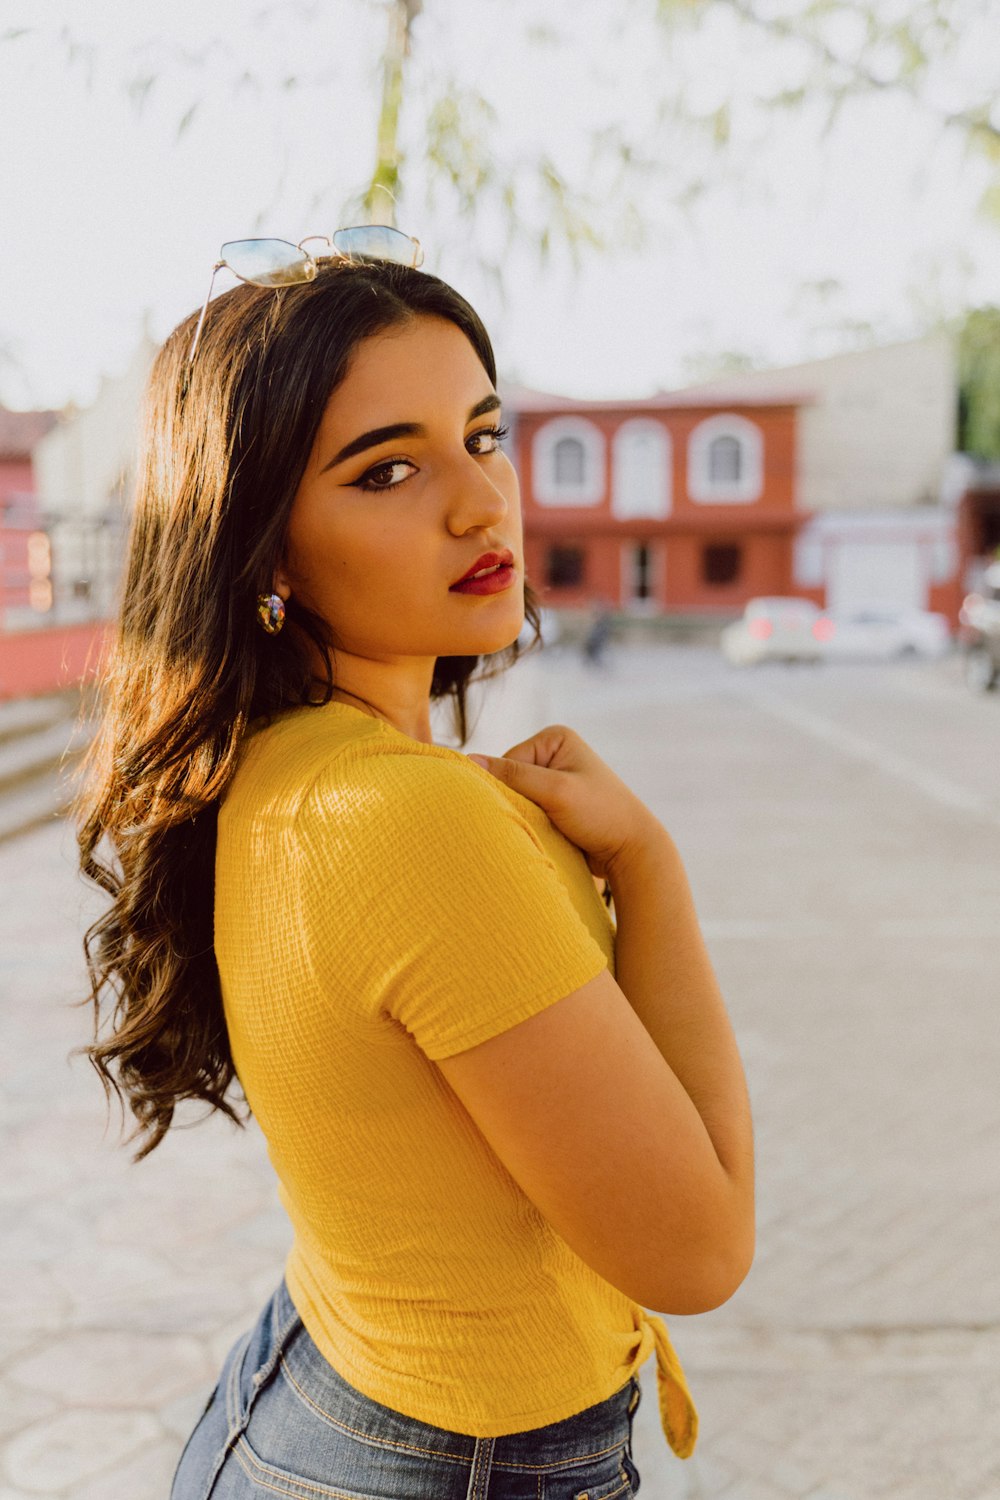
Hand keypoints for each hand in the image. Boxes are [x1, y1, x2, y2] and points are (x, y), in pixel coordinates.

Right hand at [468, 724, 658, 880]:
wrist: (632, 850)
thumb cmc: (600, 815)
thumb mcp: (555, 791)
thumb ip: (512, 776)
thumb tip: (469, 760)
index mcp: (555, 738)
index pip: (507, 762)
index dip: (509, 789)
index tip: (531, 809)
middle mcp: (554, 753)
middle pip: (510, 780)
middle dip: (517, 803)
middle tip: (539, 822)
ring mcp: (555, 779)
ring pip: (517, 798)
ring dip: (523, 816)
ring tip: (545, 830)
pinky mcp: (556, 803)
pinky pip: (528, 811)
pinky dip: (530, 824)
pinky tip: (544, 835)